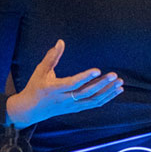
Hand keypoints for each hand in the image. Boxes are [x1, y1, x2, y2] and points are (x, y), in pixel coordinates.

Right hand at [5, 40, 123, 127]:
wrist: (30, 110)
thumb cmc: (35, 87)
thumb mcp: (40, 71)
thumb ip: (51, 57)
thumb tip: (60, 42)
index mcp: (54, 89)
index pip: (72, 84)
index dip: (85, 78)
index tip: (98, 70)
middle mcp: (64, 99)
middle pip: (86, 93)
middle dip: (101, 84)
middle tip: (115, 76)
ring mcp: (71, 106)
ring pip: (92, 100)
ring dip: (107, 92)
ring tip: (120, 83)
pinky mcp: (76, 109)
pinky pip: (94, 104)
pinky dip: (106, 98)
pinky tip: (117, 91)